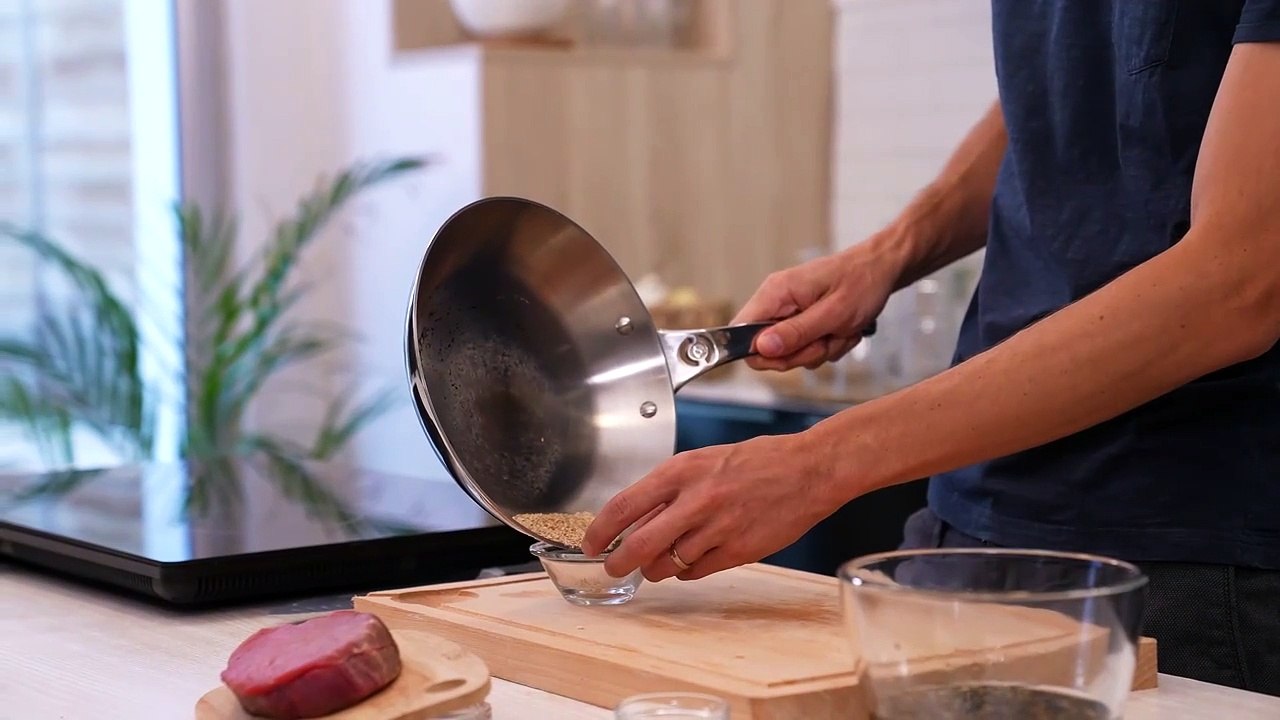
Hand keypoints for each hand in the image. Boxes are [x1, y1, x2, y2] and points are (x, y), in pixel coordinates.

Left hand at [580, 433, 842, 581]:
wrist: (809, 470)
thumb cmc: (759, 461)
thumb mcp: (704, 460)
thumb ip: (670, 487)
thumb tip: (635, 516)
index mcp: (682, 470)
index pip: (624, 505)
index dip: (600, 530)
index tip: (591, 543)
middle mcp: (696, 499)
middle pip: (639, 545)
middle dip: (618, 562)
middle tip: (613, 567)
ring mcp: (718, 528)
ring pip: (667, 564)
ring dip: (656, 568)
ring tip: (660, 561)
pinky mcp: (738, 551)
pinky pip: (696, 571)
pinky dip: (686, 570)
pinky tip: (691, 559)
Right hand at [735, 244, 895, 371]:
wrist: (882, 270)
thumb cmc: (862, 282)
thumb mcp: (833, 313)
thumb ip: (796, 332)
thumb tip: (761, 348)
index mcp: (776, 293)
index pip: (741, 332)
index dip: (761, 353)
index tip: (792, 354)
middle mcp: (777, 302)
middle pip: (766, 350)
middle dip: (800, 354)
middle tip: (825, 340)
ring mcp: (789, 312)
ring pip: (790, 353)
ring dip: (819, 350)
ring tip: (839, 330)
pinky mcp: (802, 321)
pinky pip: (806, 349)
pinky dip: (827, 345)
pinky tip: (841, 330)